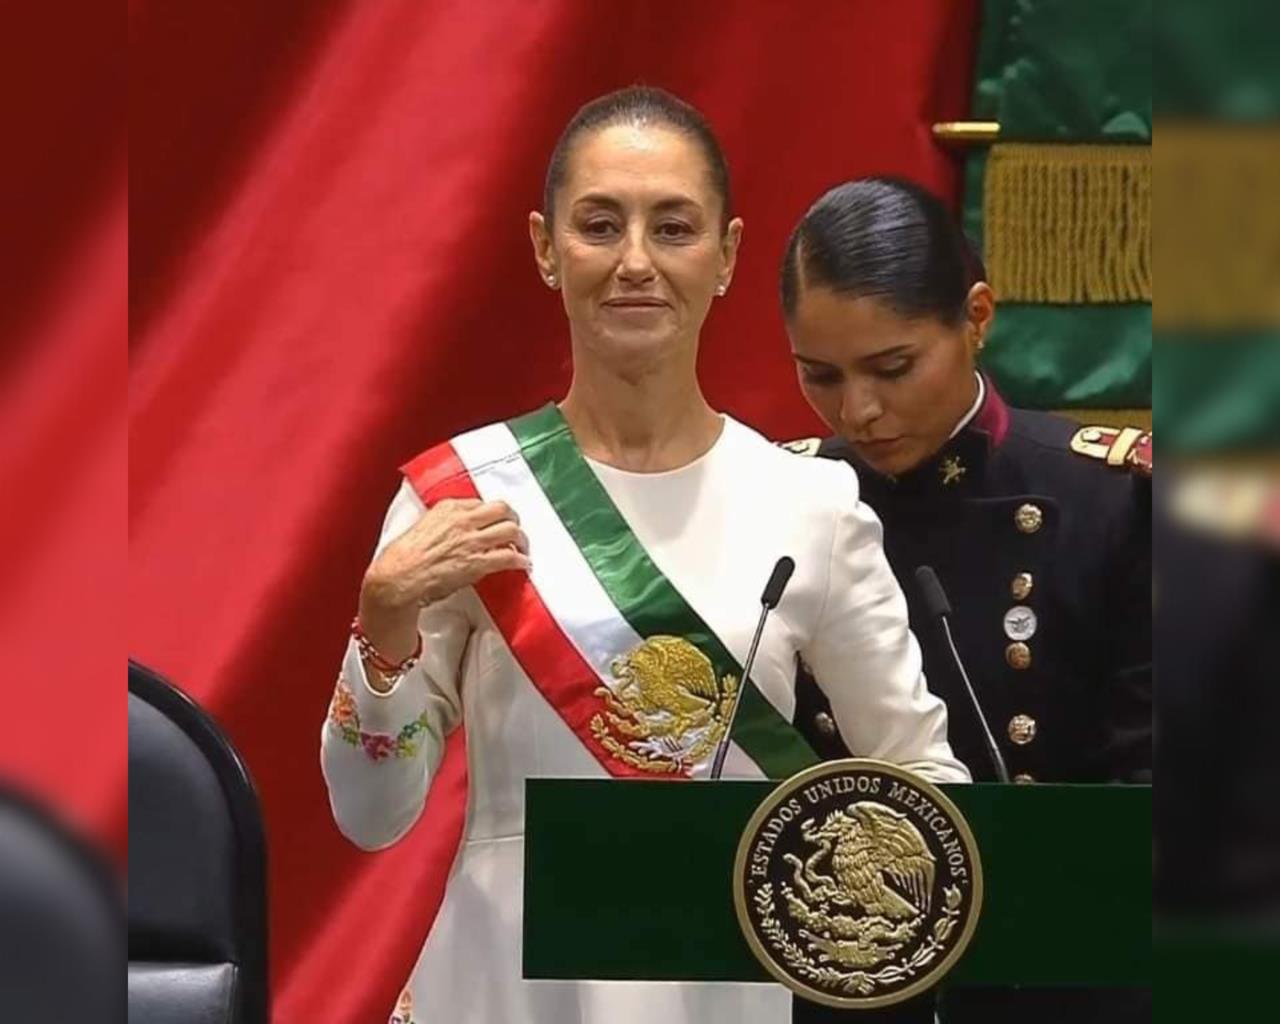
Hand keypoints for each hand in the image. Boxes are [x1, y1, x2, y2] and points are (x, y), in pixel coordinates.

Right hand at [361, 498, 530, 615]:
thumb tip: (456, 533)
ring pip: (511, 530)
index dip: (490, 514)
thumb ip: (442, 524)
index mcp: (448, 508)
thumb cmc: (402, 558)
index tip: (493, 521)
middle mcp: (463, 520)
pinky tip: (523, 564)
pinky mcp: (478, 562)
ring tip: (523, 547)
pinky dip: (521, 560)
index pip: (480, 503)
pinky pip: (509, 557)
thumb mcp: (422, 527)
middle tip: (515, 529)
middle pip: (502, 509)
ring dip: (521, 540)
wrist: (398, 578)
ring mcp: (472, 540)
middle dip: (513, 518)